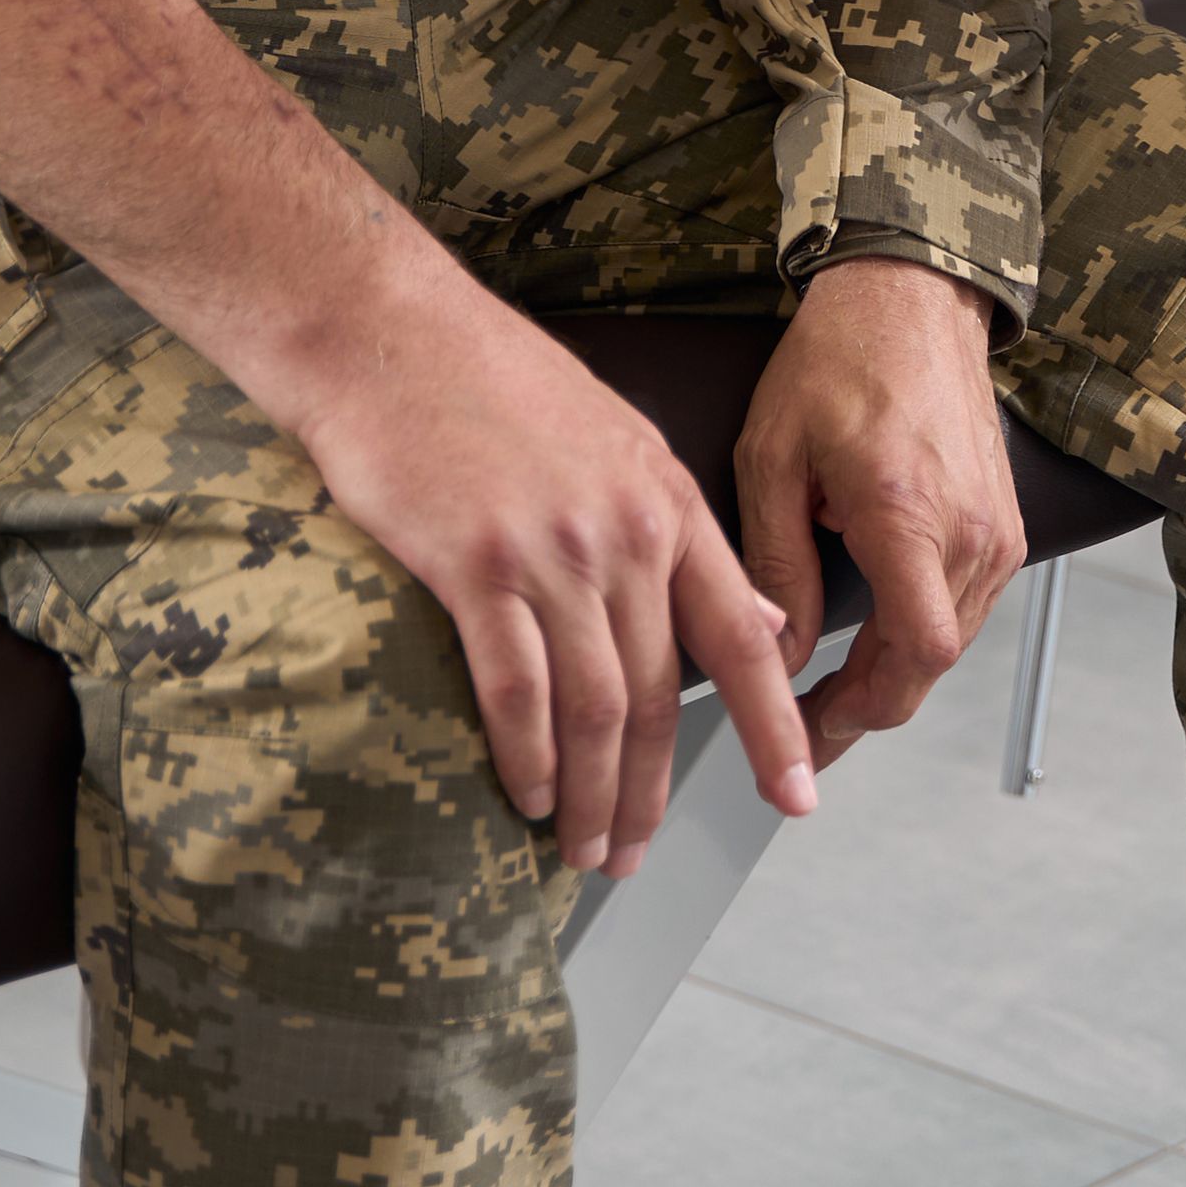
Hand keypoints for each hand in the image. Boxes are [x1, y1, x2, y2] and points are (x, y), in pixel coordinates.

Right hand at [275, 273, 818, 876]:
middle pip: (663, 693)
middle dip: (654, 790)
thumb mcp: (619, 441)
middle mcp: (623, 533)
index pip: (744, 637)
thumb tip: (756, 616)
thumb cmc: (489, 384)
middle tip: (636, 854)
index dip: (776, 727)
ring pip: (595, 706)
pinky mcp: (475, 565)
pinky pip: (516, 690)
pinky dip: (526, 758)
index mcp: (667, 503)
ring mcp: (552, 551)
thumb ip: (680, 535)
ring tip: (583, 849)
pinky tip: (528, 796)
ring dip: (594, 794)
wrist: (386, 332)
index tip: (798, 796)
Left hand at [735, 255, 1027, 769]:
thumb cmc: (838, 360)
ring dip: (893, 673)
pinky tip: (876, 633)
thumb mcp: (772, 459)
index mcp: (908, 513)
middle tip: (805, 728)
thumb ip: (776, 567)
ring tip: (829, 685)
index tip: (810, 731)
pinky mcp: (1006, 522)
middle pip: (932, 662)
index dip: (863, 710)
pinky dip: (922, 632)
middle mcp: (969, 528)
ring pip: (953, 640)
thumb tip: (777, 654)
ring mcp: (998, 527)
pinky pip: (968, 604)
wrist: (910, 299)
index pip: (916, 654)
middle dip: (867, 706)